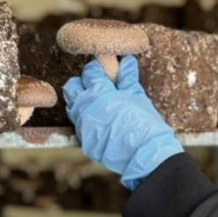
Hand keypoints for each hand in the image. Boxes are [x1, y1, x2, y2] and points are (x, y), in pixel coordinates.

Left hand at [63, 55, 183, 190]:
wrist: (145, 154)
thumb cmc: (145, 124)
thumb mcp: (137, 98)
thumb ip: (128, 79)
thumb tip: (127, 62)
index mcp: (100, 92)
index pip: (90, 73)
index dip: (96, 69)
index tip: (101, 70)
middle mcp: (86, 108)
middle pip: (72, 88)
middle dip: (81, 84)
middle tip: (95, 86)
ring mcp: (83, 126)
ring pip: (73, 107)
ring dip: (81, 103)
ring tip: (97, 105)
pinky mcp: (85, 142)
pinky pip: (80, 127)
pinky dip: (87, 122)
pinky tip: (100, 123)